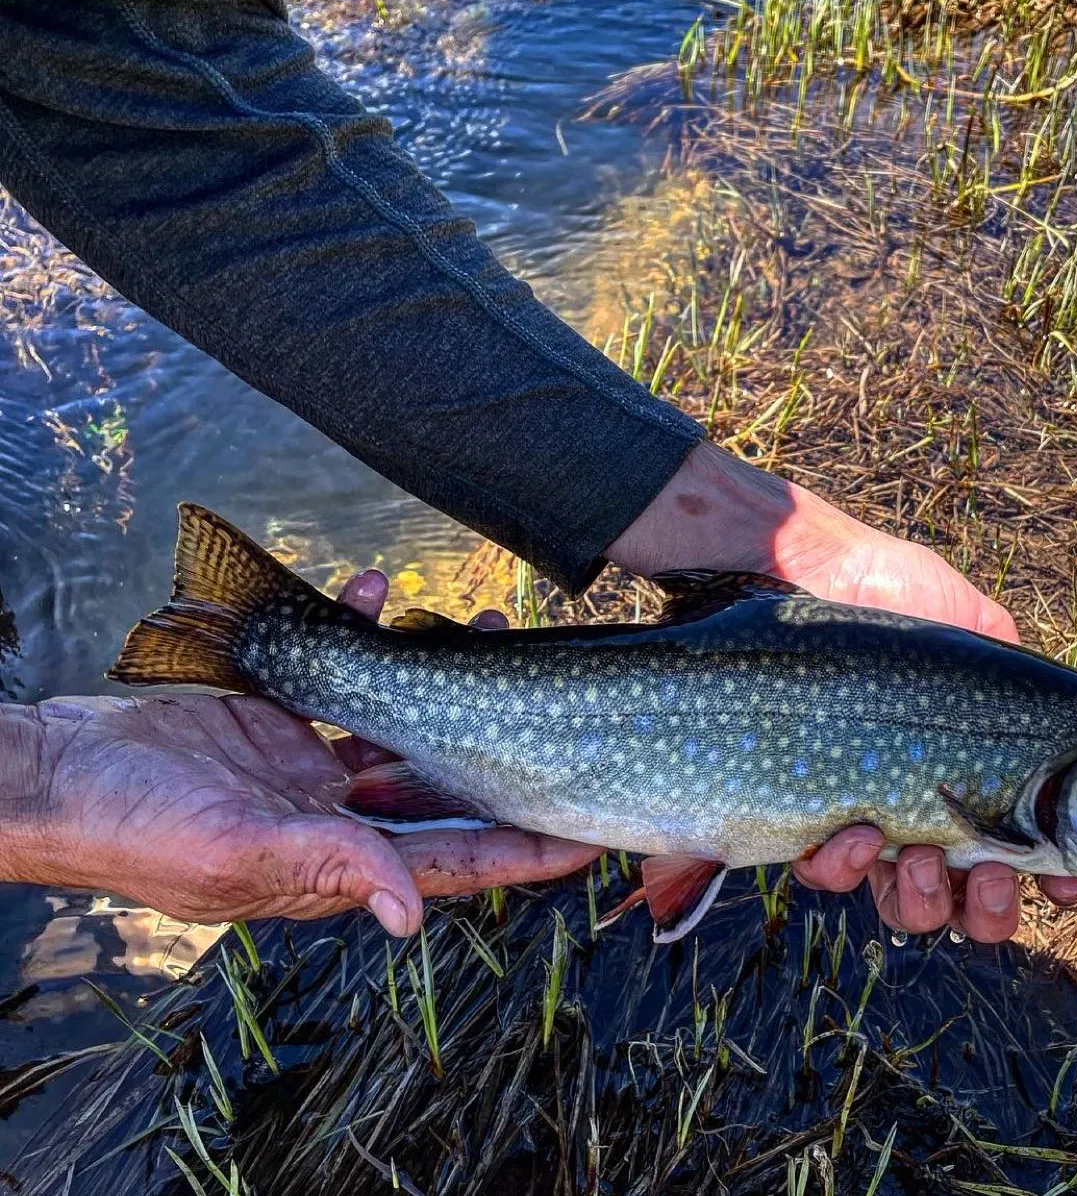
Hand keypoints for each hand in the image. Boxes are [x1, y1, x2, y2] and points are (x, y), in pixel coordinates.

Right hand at [0, 578, 597, 937]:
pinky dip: (358, 634)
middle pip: (439, 784)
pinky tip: (373, 593)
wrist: (54, 772)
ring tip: (473, 622)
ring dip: (437, 674)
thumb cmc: (132, 827)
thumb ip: (326, 867)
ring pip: (399, 720)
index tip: (590, 838)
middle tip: (548, 691)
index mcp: (332, 863)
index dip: (521, 852)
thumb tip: (410, 916)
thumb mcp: (232, 852)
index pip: (450, 861)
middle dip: (497, 742)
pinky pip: (338, 675)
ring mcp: (306, 768)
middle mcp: (332, 817)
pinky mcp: (277, 720)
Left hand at [609, 442, 1076, 940]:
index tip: (1068, 885)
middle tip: (989, 879)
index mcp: (973, 766)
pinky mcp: (801, 810)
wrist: (799, 570)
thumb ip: (1018, 669)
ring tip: (923, 860)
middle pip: (969, 899)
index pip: (1025, 845)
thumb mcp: (971, 620)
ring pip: (905, 903)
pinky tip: (857, 831)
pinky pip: (827, 871)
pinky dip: (846, 867)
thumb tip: (1066, 732)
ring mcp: (863, 812)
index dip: (1053, 880)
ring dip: (925, 900)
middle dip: (989, 909)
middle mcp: (923, 801)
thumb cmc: (889, 586)